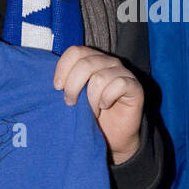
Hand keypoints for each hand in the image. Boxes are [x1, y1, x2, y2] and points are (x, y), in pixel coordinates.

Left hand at [53, 46, 143, 163]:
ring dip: (91, 99)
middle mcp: (108, 62)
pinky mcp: (134, 86)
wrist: (113, 136)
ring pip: (99, 77)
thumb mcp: (74, 96)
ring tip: (91, 110)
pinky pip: (118, 84)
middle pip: (85, 64)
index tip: (57, 87)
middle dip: (73, 86)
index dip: (63, 68)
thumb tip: (54, 82)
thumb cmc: (92, 115)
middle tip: (70, 102)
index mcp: (92, 59)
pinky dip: (107, 98)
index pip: (75, 52)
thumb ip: (67, 83)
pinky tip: (105, 106)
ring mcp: (123, 72)